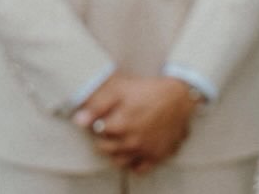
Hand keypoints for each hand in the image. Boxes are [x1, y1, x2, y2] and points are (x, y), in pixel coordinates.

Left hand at [73, 73, 198, 173]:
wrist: (180, 97)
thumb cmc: (148, 90)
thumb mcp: (121, 89)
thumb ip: (97, 105)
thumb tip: (77, 121)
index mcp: (120, 125)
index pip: (98, 133)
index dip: (98, 124)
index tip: (102, 117)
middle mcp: (131, 142)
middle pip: (106, 149)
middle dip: (103, 139)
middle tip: (109, 128)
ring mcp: (144, 151)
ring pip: (120, 161)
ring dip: (115, 152)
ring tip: (118, 139)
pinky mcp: (157, 156)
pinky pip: (139, 169)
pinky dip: (132, 164)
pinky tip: (132, 151)